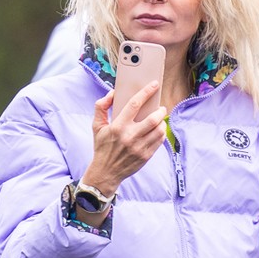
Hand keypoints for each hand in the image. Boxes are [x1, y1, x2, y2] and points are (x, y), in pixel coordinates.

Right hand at [83, 82, 168, 196]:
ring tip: (159, 119)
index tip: (154, 85)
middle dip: (160, 110)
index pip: (134, 104)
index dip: (146, 92)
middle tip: (160, 107)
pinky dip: (161, 133)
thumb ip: (101, 107)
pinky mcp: (146, 156)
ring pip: (159, 130)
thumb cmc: (102, 147)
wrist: (106, 172)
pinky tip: (158, 129)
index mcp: (117, 126)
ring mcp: (139, 147)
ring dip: (162, 121)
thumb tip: (112, 93)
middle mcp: (129, 136)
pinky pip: (159, 141)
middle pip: (152, 119)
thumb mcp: (96, 126)